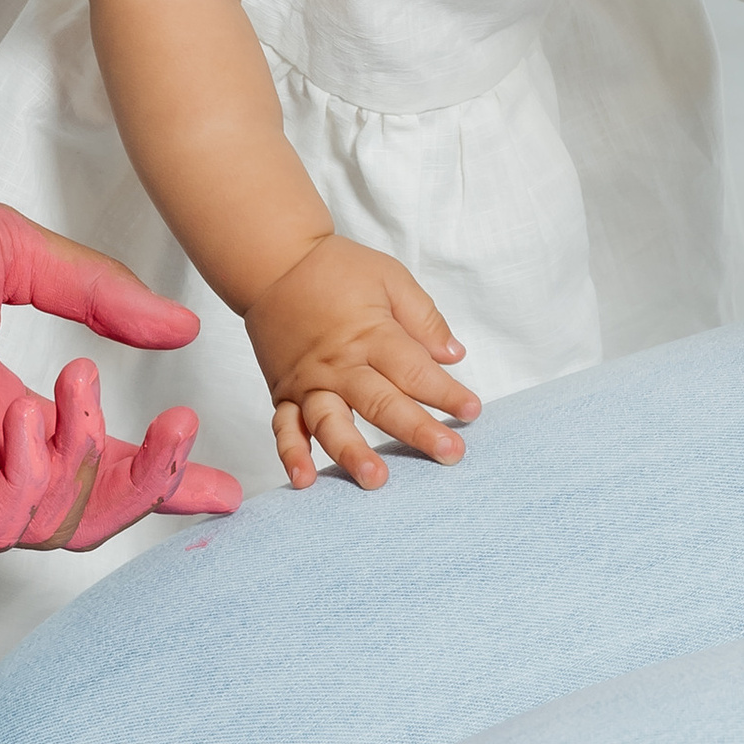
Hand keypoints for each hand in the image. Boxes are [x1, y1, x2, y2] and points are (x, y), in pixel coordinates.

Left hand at [0, 196, 241, 555]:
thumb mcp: (14, 255)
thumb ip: (98, 295)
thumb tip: (179, 330)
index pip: (94, 467)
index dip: (164, 479)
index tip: (228, 487)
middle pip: (83, 512)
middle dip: (146, 480)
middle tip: (179, 433)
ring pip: (50, 525)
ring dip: (89, 461)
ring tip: (77, 390)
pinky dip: (31, 477)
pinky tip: (28, 418)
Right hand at [244, 232, 477, 489]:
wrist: (272, 262)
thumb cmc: (335, 269)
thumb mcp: (389, 278)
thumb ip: (423, 318)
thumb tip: (453, 356)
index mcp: (371, 334)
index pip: (415, 370)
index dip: (446, 392)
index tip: (471, 412)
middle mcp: (340, 364)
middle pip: (382, 403)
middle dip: (417, 430)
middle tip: (450, 454)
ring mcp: (309, 382)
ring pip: (331, 423)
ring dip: (352, 452)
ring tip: (375, 479)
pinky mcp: (284, 393)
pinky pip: (285, 428)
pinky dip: (292, 455)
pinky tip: (305, 481)